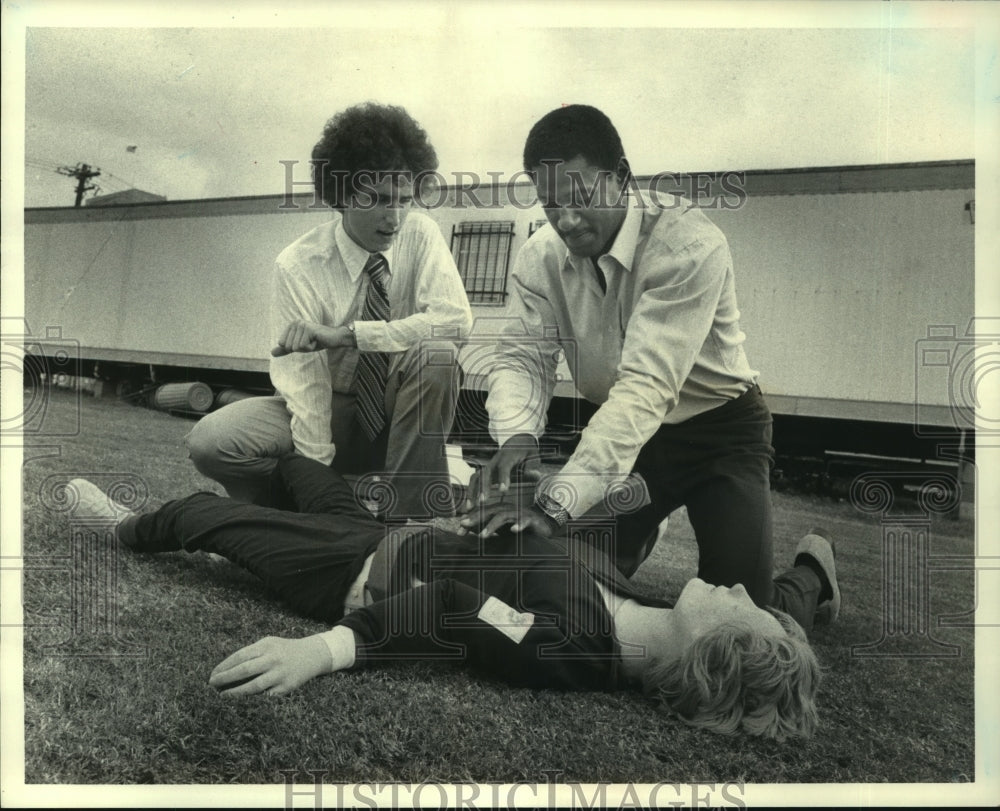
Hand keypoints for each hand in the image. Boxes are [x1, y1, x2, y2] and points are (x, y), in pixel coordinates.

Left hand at [208, 634, 332, 695]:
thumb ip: (251, 654)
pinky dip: (253, 698)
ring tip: (223, 695)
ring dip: (236, 692)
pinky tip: (243, 701)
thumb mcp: (268, 644)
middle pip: (244, 670)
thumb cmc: (283, 650)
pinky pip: (265, 696)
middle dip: (225, 679)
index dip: (224, 666)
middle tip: (212, 685)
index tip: (212, 675)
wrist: (312, 655)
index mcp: (266, 646)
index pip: (240, 656)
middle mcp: (273, 659)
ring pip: (254, 686)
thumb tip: (226, 669)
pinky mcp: (286, 687)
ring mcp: (280, 674)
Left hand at [271, 320, 351, 356]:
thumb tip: (272, 353)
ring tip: (314, 341)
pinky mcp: (308, 330)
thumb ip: (286, 349)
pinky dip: (311, 348)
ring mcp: (302, 325)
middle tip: (311, 342)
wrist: (334, 338)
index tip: (305, 342)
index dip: (294, 347)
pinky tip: (317, 341)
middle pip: (288, 346)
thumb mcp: (299, 346)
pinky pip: (303, 347)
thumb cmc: (317, 341)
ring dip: (306, 348)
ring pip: (296, 347)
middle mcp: (295, 322)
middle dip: (300, 349)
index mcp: (291, 325)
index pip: (282, 343)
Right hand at [460, 434, 540, 512]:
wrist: (518, 441)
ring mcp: (488, 466)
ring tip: (470, 506)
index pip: (504, 466)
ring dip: (472, 491)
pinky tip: (469, 504)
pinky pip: (475, 481)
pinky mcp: (485, 472)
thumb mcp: (533, 456)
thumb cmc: (527, 452)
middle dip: (483, 487)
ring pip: (476, 477)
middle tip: (482, 501)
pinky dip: (470, 492)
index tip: (503, 490)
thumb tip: (534, 475)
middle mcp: (495, 461)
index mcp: (508, 456)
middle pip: (486, 473)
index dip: (503, 477)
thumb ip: (533, 466)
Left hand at [460, 503, 557, 538]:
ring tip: (482, 535)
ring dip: (491, 525)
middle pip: (488, 511)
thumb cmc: (517, 525)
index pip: (480, 512)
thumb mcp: (498, 528)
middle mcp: (506, 509)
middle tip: (463, 525)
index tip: (458, 530)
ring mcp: (518, 513)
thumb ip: (482, 525)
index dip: (469, 520)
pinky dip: (518, 525)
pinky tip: (513, 530)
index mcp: (498, 509)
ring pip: (503, 516)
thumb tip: (464, 527)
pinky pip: (524, 520)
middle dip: (475, 518)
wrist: (542, 526)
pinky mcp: (530, 519)